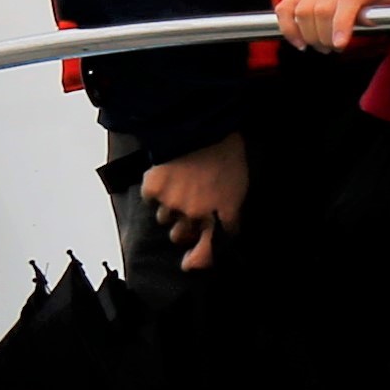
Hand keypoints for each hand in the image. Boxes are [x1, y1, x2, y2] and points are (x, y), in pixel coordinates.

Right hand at [137, 135, 250, 267]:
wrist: (201, 127)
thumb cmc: (226, 153)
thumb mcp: (239, 186)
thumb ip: (229, 213)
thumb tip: (219, 228)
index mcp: (222, 214)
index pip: (211, 249)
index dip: (200, 259)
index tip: (189, 263)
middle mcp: (197, 216)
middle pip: (180, 236)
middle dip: (182, 227)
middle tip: (187, 208)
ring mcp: (173, 205)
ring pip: (164, 219)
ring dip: (169, 208)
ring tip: (179, 184)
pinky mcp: (154, 191)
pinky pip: (150, 200)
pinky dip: (156, 191)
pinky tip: (167, 175)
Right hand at [275, 0, 389, 54]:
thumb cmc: (379, 10)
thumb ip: (384, 17)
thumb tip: (370, 21)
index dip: (342, 24)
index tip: (339, 45)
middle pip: (323, 9)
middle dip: (325, 37)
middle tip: (332, 49)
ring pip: (303, 11)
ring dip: (310, 36)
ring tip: (321, 47)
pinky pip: (285, 8)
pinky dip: (289, 29)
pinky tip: (300, 43)